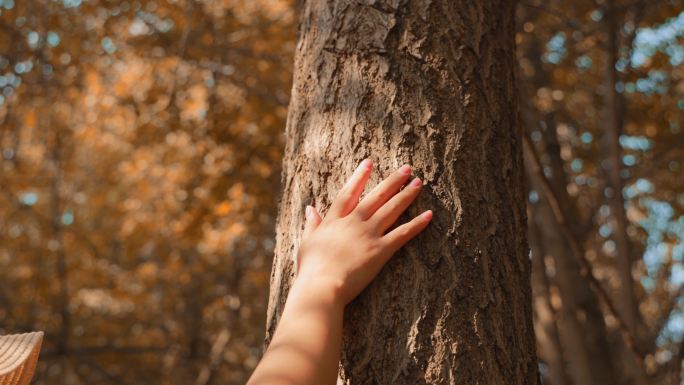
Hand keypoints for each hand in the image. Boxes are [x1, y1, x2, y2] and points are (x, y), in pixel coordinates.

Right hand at [294, 159, 432, 305]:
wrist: (322, 286)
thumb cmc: (311, 268)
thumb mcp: (306, 242)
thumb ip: (311, 224)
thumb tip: (310, 209)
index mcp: (335, 220)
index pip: (349, 193)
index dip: (360, 176)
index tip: (369, 162)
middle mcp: (354, 222)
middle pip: (376, 196)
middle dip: (392, 181)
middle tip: (407, 168)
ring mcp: (368, 235)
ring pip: (391, 209)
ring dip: (406, 195)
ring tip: (419, 183)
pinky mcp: (380, 251)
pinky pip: (402, 234)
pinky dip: (416, 224)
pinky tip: (429, 214)